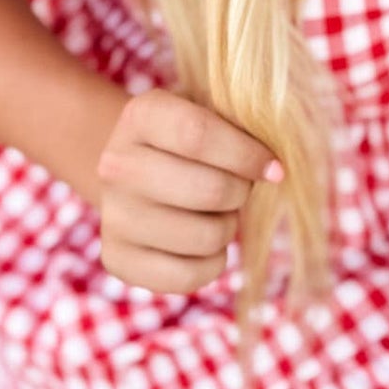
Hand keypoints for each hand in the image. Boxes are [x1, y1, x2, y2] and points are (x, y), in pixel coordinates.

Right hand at [94, 89, 282, 293]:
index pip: (199, 135)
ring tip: (216, 213)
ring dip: (227, 227)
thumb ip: (242, 126)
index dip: (247, 155)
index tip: (274, 168)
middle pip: (209, 190)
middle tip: (240, 189)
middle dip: (241, 193)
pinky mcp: (116, 259)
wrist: (133, 170)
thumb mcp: (209, 112)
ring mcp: (113, 215)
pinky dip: (212, 263)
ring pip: (205, 237)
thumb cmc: (187, 140)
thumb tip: (275, 169)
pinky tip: (205, 243)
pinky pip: (188, 276)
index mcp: (142, 116)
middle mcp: (116, 164)